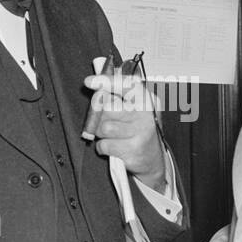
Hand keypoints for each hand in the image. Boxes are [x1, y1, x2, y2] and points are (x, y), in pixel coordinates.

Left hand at [84, 71, 165, 190]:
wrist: (152, 159)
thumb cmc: (138, 130)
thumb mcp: (134, 109)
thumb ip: (117, 96)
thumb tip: (95, 87)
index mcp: (146, 99)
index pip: (125, 85)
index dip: (105, 82)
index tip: (89, 82)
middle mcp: (146, 114)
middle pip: (108, 108)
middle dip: (99, 116)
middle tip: (103, 121)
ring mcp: (141, 132)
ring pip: (104, 128)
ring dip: (101, 133)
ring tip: (112, 135)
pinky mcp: (133, 150)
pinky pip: (104, 145)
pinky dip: (103, 147)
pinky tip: (114, 147)